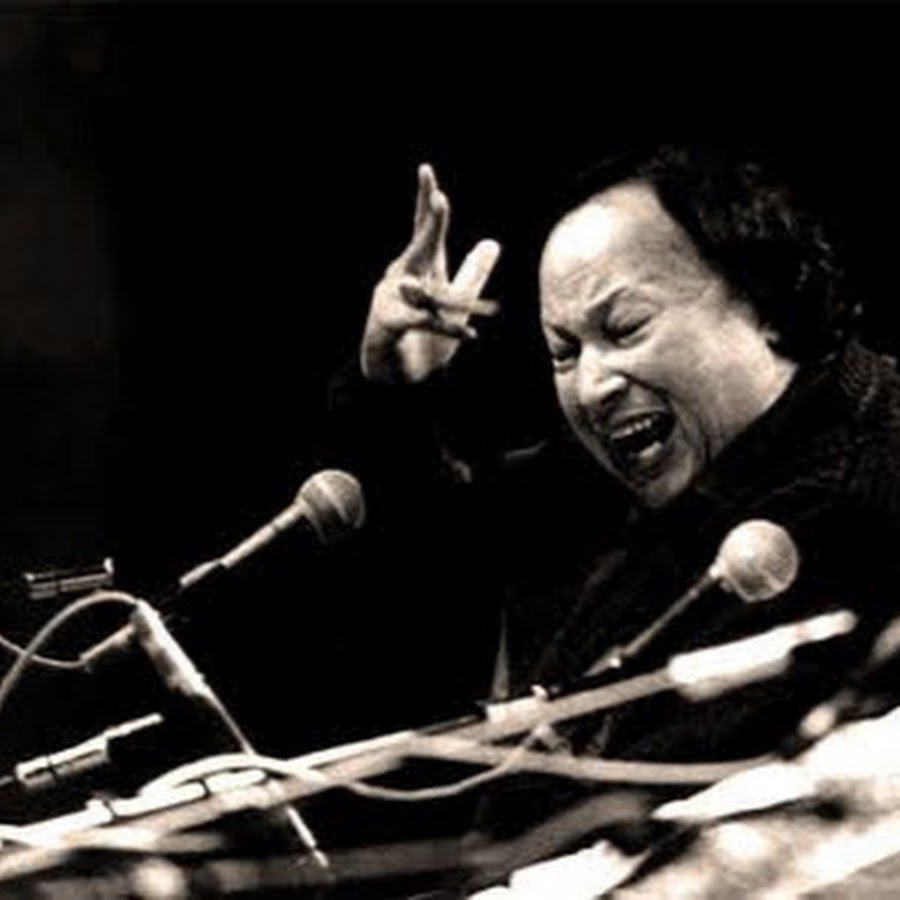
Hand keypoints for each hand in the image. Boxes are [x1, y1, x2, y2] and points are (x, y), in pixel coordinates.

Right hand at [361, 163, 500, 383]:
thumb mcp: (455, 303)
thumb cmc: (424, 337)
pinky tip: (471, 335)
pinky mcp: (391, 324)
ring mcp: (393, 299)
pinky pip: (424, 323)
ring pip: (427, 291)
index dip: (426, 201)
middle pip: (420, 247)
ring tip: (466, 298)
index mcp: (420, 267)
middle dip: (430, 226)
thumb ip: (472, 274)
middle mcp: (402, 277)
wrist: (400, 377)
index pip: (424, 229)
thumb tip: (492, 243)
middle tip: (440, 200)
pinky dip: (449, 330)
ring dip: (448, 298)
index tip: (426, 171)